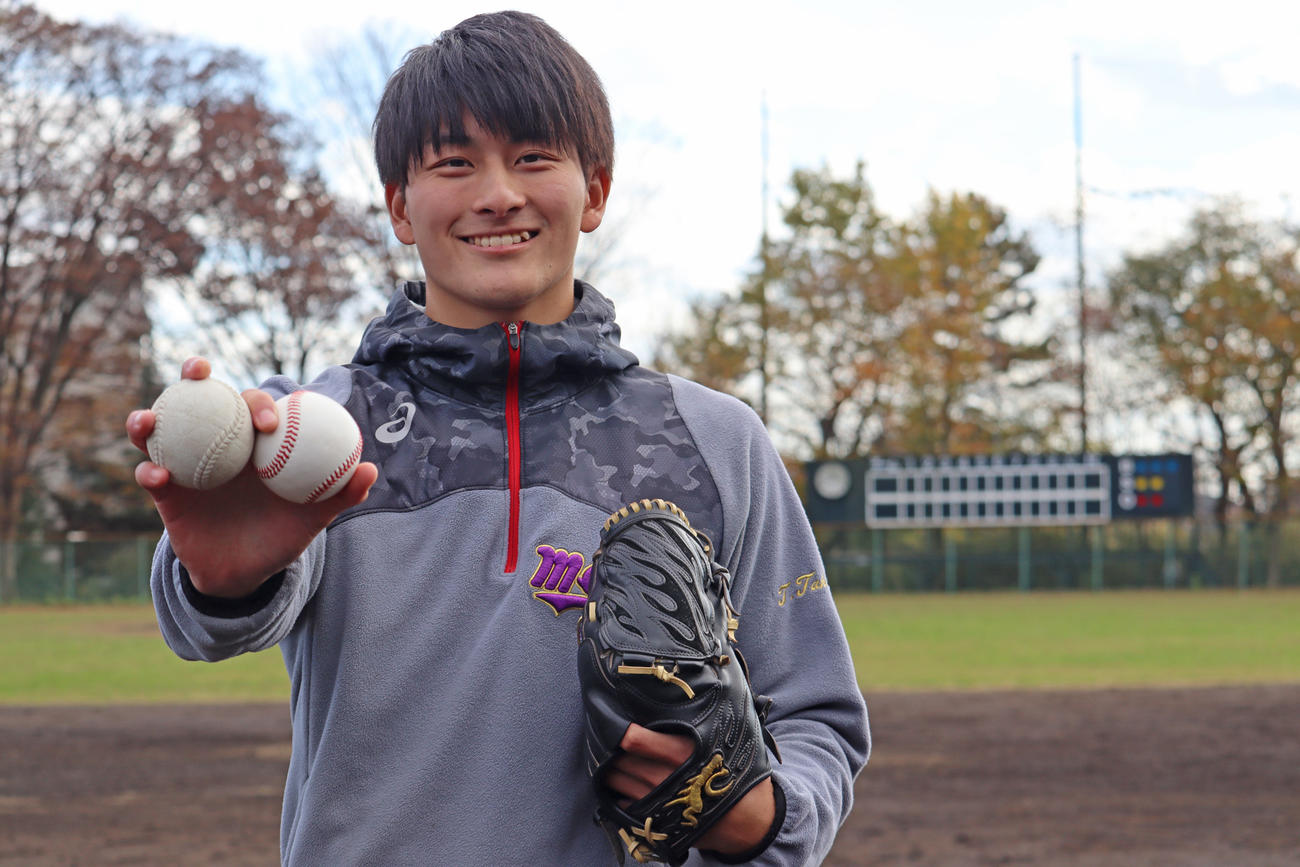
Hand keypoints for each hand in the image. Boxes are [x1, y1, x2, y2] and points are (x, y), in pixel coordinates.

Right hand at [126, 357, 376, 597]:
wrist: (245, 573)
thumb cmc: (282, 535)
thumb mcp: (313, 517)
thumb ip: (341, 494)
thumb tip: (370, 469)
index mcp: (253, 443)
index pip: (252, 406)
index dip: (259, 402)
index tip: (270, 421)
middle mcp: (217, 444)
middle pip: (201, 398)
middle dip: (195, 374)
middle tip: (199, 371)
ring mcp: (185, 463)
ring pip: (162, 429)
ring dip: (149, 417)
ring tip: (150, 419)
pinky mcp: (164, 491)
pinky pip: (150, 473)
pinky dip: (149, 470)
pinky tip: (158, 475)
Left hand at [605, 723, 776, 855]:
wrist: (748, 819)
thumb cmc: (732, 769)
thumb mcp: (721, 737)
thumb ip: (698, 715)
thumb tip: (680, 685)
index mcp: (680, 752)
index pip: (632, 739)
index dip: (617, 728)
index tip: (611, 718)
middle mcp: (664, 777)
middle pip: (619, 759)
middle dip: (609, 747)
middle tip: (605, 734)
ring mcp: (656, 802)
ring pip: (616, 781)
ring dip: (610, 768)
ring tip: (609, 755)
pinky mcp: (654, 820)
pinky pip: (623, 804)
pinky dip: (618, 792)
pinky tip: (621, 781)